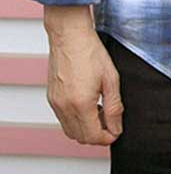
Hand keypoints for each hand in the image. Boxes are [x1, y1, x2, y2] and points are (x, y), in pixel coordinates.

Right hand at [45, 6, 122, 144]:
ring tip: (100, 111)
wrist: (70, 35)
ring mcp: (55, 103)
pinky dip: (76, 119)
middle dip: (97, 135)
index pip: (93, 137)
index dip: (108, 137)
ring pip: (70, 131)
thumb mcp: (111, 79)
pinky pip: (63, 119)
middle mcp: (64, 108)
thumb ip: (114, 107)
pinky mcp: (51, 98)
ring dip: (85, 128)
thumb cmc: (90, 52)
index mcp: (80, 104)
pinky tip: (87, 104)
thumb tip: (116, 127)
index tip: (116, 130)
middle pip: (80, 138)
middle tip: (110, 121)